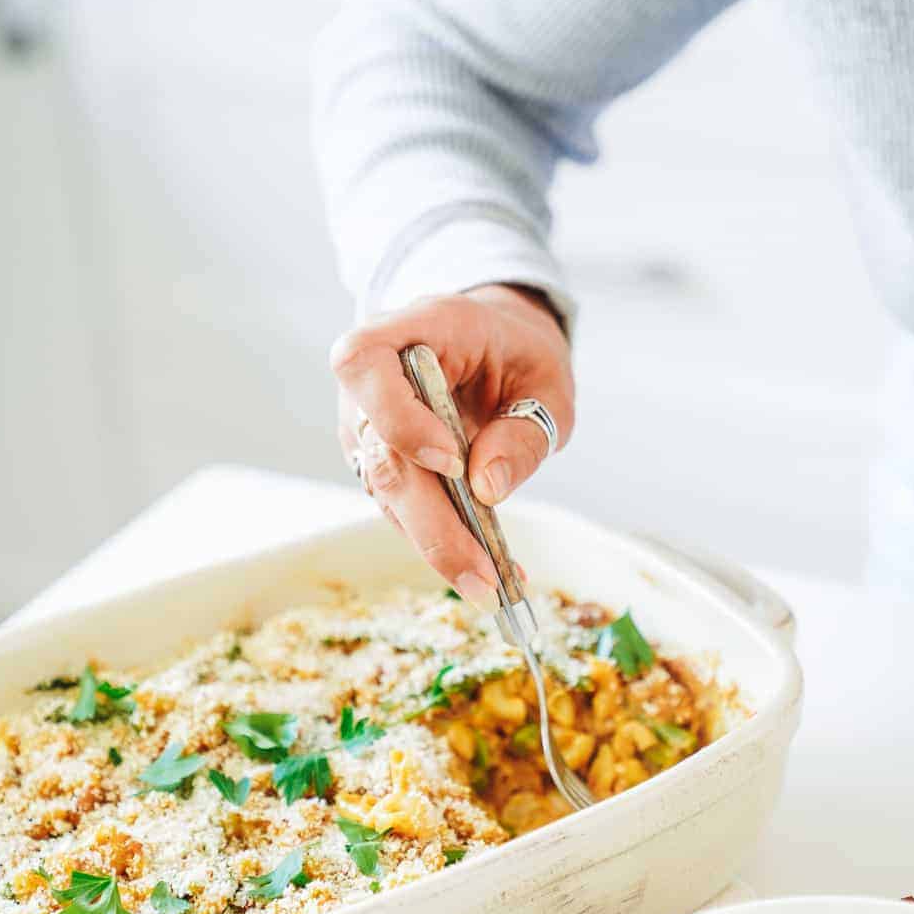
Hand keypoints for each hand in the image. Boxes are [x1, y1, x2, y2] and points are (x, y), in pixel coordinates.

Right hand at [331, 285, 573, 606]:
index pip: (366, 363)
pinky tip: (485, 569)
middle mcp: (374, 379)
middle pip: (379, 453)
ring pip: (386, 494)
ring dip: (437, 544)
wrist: (498, 343)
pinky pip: (402, 508)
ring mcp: (370, 424)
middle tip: (481, 578)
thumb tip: (488, 488)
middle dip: (431, 523)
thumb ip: (525, 430)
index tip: (451, 463)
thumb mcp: (548, 382)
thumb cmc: (520, 353)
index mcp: (416, 328)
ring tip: (491, 585)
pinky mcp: (381, 464)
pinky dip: (442, 541)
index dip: (397, 416)